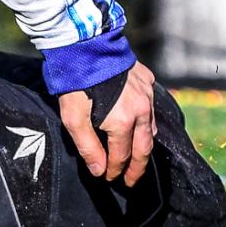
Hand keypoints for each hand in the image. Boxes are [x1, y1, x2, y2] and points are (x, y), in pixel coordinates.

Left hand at [58, 62, 157, 187]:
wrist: (85, 45)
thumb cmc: (75, 83)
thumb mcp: (73, 118)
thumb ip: (88, 147)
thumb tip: (99, 171)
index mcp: (124, 122)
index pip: (122, 156)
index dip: (116, 170)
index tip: (110, 179)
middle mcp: (142, 110)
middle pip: (144, 147)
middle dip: (138, 167)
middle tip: (132, 181)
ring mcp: (147, 94)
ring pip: (152, 128)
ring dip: (144, 145)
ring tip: (137, 157)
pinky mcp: (147, 80)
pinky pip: (151, 107)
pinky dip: (147, 122)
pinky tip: (140, 125)